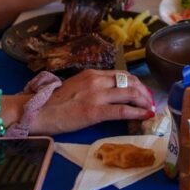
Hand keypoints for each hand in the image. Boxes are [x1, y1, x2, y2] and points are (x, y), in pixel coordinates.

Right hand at [27, 70, 155, 134]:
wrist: (38, 111)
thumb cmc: (54, 103)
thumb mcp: (75, 87)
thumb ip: (92, 87)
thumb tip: (108, 94)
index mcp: (91, 74)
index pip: (121, 74)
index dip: (136, 83)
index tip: (142, 92)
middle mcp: (96, 80)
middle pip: (130, 81)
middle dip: (144, 92)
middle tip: (150, 101)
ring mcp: (96, 95)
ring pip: (130, 93)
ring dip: (145, 101)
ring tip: (151, 108)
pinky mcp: (95, 111)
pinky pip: (122, 110)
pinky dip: (137, 112)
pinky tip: (145, 115)